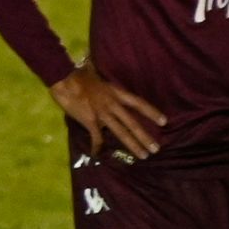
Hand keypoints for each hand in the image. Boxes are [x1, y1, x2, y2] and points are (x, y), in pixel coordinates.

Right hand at [48, 64, 163, 159]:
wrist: (64, 79)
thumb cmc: (78, 73)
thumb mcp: (99, 75)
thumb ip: (103, 81)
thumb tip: (99, 75)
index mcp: (116, 93)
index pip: (138, 103)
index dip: (151, 112)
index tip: (164, 121)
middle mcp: (113, 104)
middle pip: (132, 123)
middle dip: (145, 137)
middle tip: (156, 149)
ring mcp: (102, 114)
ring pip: (120, 132)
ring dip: (133, 145)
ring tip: (143, 155)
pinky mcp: (89, 121)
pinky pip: (95, 137)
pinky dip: (96, 146)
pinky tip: (97, 154)